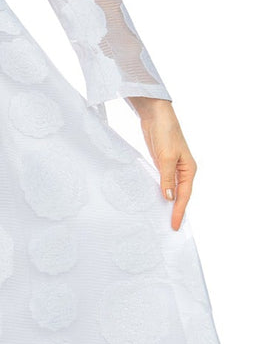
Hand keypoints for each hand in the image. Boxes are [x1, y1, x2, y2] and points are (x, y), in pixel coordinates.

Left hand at [127, 96, 195, 230]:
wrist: (156, 115)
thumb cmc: (165, 133)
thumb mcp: (165, 157)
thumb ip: (166, 178)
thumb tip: (168, 198)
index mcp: (189, 169)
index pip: (184, 196)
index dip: (179, 211)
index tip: (174, 225)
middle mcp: (182, 170)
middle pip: (180, 195)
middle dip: (175, 211)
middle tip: (169, 227)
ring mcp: (172, 167)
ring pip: (171, 190)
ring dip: (167, 203)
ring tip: (161, 218)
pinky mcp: (161, 164)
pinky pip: (162, 182)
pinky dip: (159, 192)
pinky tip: (153, 200)